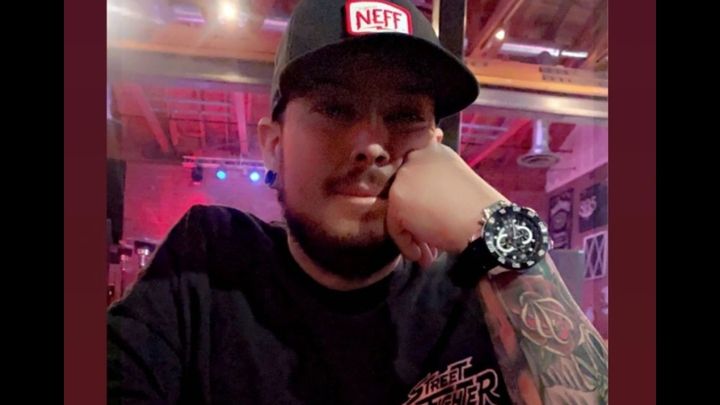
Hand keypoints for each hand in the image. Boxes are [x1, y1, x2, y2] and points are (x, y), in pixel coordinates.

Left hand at [387, 138, 506, 267]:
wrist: (483, 221)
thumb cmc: (478, 207)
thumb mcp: (454, 182)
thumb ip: (434, 184)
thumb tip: (419, 203)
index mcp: (432, 151)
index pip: (414, 175)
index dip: (420, 198)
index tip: (430, 215)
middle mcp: (414, 159)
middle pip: (405, 195)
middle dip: (417, 220)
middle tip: (430, 242)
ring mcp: (403, 179)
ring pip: (399, 213)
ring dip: (413, 235)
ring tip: (428, 254)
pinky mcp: (396, 201)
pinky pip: (395, 228)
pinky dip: (407, 245)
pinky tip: (422, 256)